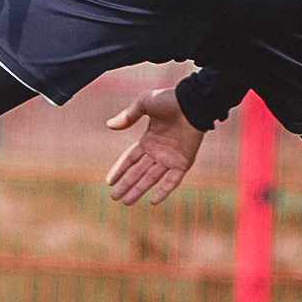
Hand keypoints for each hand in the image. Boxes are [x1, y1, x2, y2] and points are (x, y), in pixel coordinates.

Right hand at [105, 88, 205, 205]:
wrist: (192, 103)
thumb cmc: (169, 100)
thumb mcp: (143, 103)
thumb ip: (128, 116)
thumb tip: (109, 125)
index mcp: (149, 140)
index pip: (130, 159)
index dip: (119, 170)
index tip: (109, 181)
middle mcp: (158, 152)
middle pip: (138, 172)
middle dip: (126, 185)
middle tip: (114, 198)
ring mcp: (171, 159)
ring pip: (151, 179)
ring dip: (139, 190)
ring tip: (126, 202)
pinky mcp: (183, 162)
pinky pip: (172, 180)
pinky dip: (164, 191)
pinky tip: (153, 202)